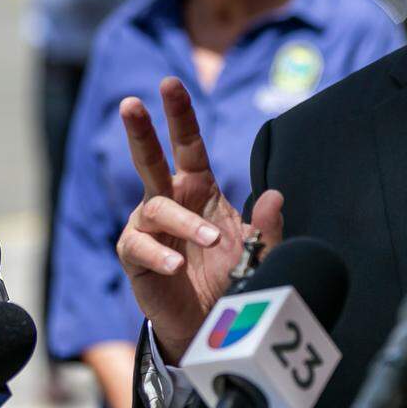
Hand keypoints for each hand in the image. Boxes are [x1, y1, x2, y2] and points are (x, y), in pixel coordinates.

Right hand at [116, 76, 283, 362]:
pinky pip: (139, 246)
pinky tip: (177, 265)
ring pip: (155, 208)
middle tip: (131, 103)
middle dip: (141, 131)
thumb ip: (268, 226)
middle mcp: (169, 200)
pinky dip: (159, 253)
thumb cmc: (232, 276)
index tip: (170, 83)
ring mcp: (149, 228)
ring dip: (184, 222)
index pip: (187, 145)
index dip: (179, 115)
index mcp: (198, 188)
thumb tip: (275, 195)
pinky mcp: (136, 258)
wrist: (213, 324)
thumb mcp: (260, 250)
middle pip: (150, 159)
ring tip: (211, 239)